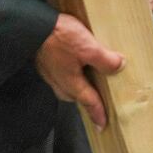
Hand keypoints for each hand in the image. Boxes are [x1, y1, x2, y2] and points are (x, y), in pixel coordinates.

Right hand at [34, 13, 124, 129]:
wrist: (33, 27)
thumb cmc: (59, 37)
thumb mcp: (89, 48)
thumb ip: (105, 60)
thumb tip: (119, 66)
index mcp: (71, 83)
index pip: (88, 102)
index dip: (97, 113)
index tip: (102, 125)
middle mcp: (59, 82)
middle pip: (77, 96)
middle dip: (87, 101)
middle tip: (98, 105)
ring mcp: (51, 73)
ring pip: (68, 86)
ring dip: (80, 87)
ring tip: (91, 83)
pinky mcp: (47, 62)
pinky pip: (63, 75)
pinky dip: (73, 75)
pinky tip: (78, 65)